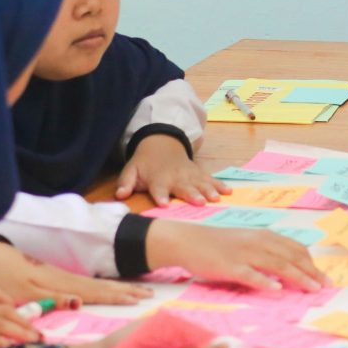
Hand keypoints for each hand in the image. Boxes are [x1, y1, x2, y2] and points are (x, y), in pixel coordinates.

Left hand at [0, 242, 152, 305]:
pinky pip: (90, 282)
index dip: (117, 297)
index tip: (138, 300)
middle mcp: (68, 279)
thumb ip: (53, 298)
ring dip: (120, 287)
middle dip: (126, 290)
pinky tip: (111, 287)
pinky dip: (105, 285)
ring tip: (139, 289)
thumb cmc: (7, 277)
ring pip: (98, 283)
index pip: (96, 293)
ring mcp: (65, 275)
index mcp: (63, 285)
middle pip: (103, 286)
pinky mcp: (59, 275)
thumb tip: (79, 302)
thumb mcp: (26, 292)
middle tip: (150, 293)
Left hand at [116, 135, 231, 207]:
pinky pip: (210, 178)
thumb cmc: (145, 163)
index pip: (158, 188)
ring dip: (208, 190)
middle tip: (199, 203)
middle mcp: (175, 176)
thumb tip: (119, 195)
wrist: (161, 143)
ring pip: (200, 182)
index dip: (160, 195)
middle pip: (183, 186)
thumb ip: (125, 183)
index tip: (164, 204)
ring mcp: (189, 174)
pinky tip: (228, 191)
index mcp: (157, 178)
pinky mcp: (198, 172)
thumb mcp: (131, 170)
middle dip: (191, 194)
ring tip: (216, 198)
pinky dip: (219, 184)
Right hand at [146, 220, 329, 291]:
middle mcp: (259, 242)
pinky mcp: (230, 266)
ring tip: (312, 289)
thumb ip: (265, 251)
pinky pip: (251, 274)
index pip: (295, 249)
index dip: (311, 263)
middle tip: (326, 286)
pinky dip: (266, 282)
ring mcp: (245, 253)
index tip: (323, 276)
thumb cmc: (219, 244)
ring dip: (298, 277)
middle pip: (291, 257)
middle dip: (312, 272)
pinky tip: (277, 290)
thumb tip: (285, 268)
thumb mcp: (246, 242)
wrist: (189, 240)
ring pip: (277, 265)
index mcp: (264, 236)